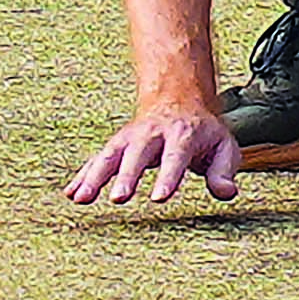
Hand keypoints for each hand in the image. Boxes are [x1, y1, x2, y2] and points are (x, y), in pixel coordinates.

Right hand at [66, 105, 240, 206]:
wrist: (178, 100)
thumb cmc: (202, 132)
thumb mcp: (223, 146)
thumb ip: (223, 170)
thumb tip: (226, 192)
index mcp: (182, 134)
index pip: (175, 157)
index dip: (167, 177)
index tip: (159, 198)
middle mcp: (152, 134)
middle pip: (138, 155)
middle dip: (127, 176)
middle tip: (118, 199)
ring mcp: (130, 138)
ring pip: (110, 155)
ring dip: (95, 176)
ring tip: (82, 199)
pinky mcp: (116, 145)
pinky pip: (97, 160)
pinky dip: (83, 176)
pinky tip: (72, 194)